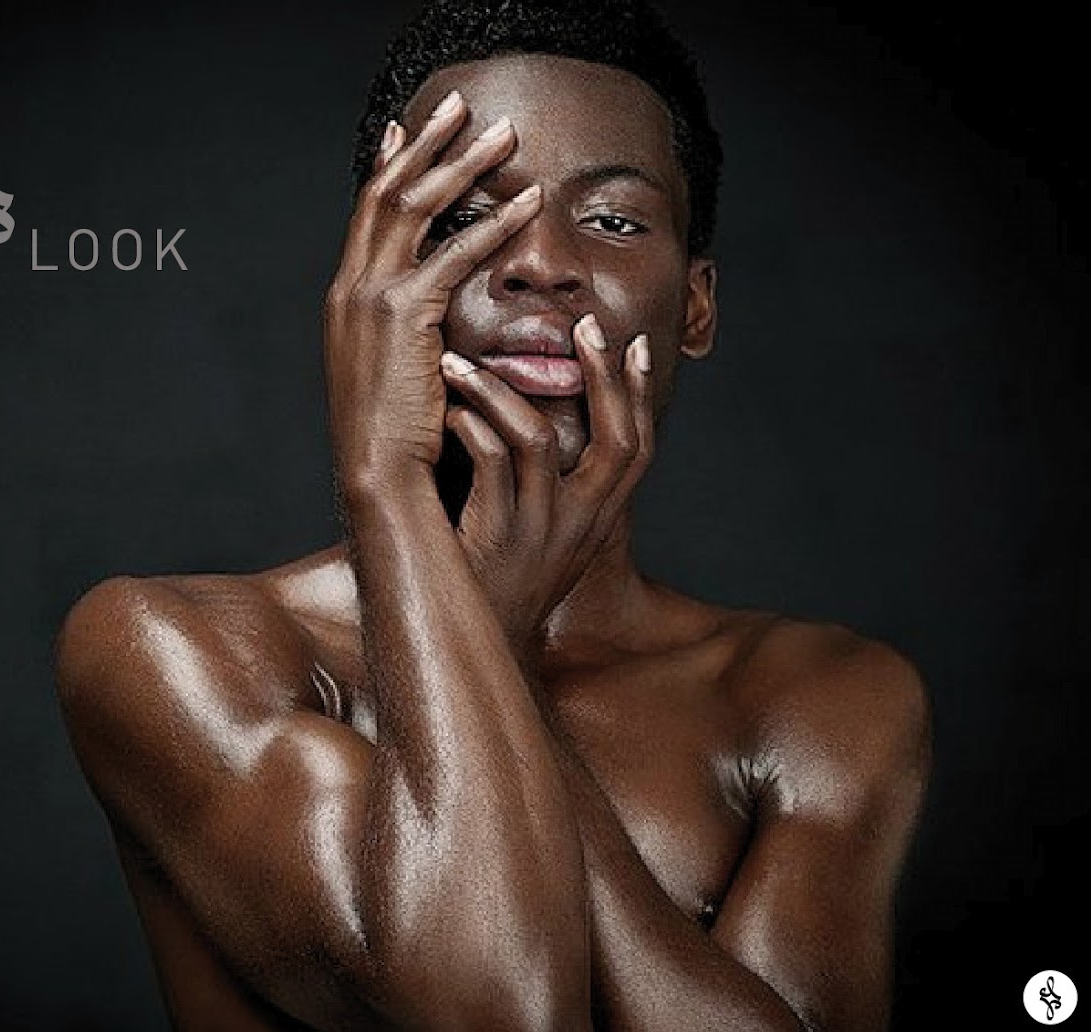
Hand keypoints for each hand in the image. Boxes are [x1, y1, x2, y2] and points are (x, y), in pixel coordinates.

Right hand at [323, 90, 544, 495]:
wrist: (377, 477)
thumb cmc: (394, 439)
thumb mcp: (393, 373)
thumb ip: (407, 333)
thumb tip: (433, 319)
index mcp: (345, 299)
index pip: (366, 214)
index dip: (390, 166)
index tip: (409, 129)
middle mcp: (350, 287)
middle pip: (387, 191)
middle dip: (426, 144)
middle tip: (461, 104)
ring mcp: (371, 296)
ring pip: (417, 206)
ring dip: (463, 164)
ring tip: (504, 135)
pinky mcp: (404, 314)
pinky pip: (455, 253)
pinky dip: (493, 223)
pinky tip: (527, 204)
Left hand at [440, 319, 654, 649]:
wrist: (473, 647)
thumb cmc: (500, 581)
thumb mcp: (547, 538)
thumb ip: (556, 488)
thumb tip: (553, 425)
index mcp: (597, 520)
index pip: (639, 449)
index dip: (641, 396)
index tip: (635, 345)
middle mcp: (579, 525)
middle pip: (617, 441)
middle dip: (604, 378)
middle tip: (583, 325)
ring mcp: (537, 532)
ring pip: (538, 440)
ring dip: (500, 390)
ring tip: (460, 362)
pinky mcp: (493, 539)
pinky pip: (489, 467)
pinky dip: (471, 428)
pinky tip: (449, 411)